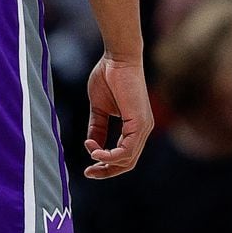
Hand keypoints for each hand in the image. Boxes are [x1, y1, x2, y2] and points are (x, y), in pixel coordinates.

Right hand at [84, 54, 152, 178]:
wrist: (117, 58)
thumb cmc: (108, 77)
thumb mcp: (99, 108)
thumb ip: (97, 127)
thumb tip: (91, 145)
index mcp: (135, 127)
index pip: (124, 155)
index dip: (106, 163)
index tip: (88, 166)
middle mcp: (142, 131)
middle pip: (127, 163)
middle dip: (107, 170)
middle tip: (88, 173)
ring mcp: (143, 128)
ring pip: (128, 160)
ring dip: (106, 162)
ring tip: (90, 154)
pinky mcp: (140, 124)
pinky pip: (127, 150)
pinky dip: (110, 155)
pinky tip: (95, 151)